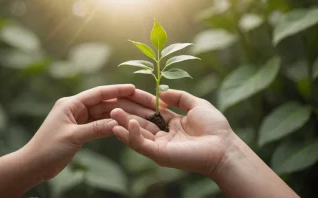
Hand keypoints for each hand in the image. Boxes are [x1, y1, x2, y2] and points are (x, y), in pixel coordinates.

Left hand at [20, 84, 158, 180]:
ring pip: (102, 114)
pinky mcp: (80, 130)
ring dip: (117, 114)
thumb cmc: (48, 149)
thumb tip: (118, 122)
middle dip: (121, 102)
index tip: (133, 88)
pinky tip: (122, 125)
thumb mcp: (73, 137)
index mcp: (70, 104)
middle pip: (102, 103)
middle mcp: (75, 108)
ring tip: (136, 114)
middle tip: (140, 103)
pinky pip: (99, 125)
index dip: (116, 90)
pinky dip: (110, 125)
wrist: (34, 165)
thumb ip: (96, 129)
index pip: (98, 94)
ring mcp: (78, 119)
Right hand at [110, 89, 234, 176]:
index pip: (150, 111)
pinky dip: (131, 135)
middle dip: (127, 113)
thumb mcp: (196, 105)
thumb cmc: (214, 126)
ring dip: (123, 123)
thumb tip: (161, 92)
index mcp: (171, 124)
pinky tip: (126, 124)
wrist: (223, 146)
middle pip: (140, 123)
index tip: (127, 92)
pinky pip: (141, 144)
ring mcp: (160, 145)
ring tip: (113, 112)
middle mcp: (163, 135)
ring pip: (136, 134)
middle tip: (113, 103)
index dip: (139, 102)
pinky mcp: (159, 154)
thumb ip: (179, 97)